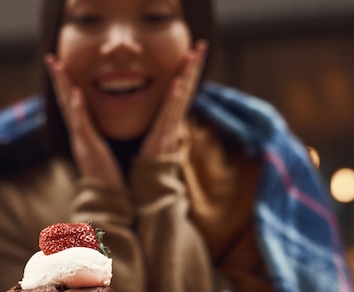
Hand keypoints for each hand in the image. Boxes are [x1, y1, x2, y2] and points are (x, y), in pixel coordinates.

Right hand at [44, 55, 124, 187]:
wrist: (106, 199)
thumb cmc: (106, 177)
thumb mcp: (99, 153)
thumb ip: (94, 141)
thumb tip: (94, 135)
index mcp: (83, 133)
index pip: (72, 103)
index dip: (65, 84)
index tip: (61, 65)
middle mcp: (78, 134)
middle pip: (65, 100)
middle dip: (58, 78)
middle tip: (50, 57)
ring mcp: (81, 140)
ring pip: (68, 108)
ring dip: (63, 86)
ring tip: (57, 66)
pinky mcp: (88, 147)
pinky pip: (81, 124)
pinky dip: (77, 108)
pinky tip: (74, 92)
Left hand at [139, 40, 207, 158]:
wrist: (152, 186)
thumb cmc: (152, 164)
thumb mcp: (157, 139)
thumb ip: (163, 125)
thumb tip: (165, 115)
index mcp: (171, 120)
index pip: (184, 90)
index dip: (189, 71)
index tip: (193, 52)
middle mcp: (174, 121)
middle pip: (188, 88)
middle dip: (194, 66)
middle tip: (202, 44)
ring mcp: (170, 127)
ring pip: (182, 97)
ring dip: (188, 75)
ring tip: (192, 56)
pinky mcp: (163, 135)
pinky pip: (170, 113)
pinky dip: (174, 98)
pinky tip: (178, 83)